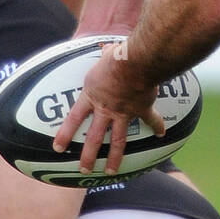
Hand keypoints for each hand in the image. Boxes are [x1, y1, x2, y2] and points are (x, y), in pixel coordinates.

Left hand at [53, 41, 164, 174]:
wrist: (135, 63)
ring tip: (111, 171)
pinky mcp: (141, 109)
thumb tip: (106, 48)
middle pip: (94, 138)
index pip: (73, 119)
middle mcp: (105, 109)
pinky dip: (157, 127)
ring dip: (114, 158)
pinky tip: (161, 134)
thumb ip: (104, 55)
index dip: (65, 134)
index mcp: (92, 96)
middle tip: (83, 170)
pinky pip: (150, 120)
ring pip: (117, 141)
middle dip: (88, 156)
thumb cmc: (116, 57)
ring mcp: (123, 112)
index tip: (58, 148)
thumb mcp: (105, 55)